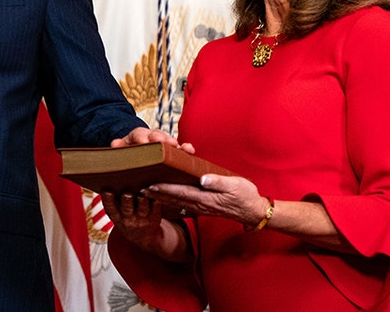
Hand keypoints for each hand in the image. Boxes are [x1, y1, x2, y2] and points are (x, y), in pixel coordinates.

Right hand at [101, 191, 189, 261]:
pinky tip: (155, 196)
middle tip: (127, 194)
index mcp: (117, 217)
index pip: (110, 209)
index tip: (107, 191)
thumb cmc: (128, 219)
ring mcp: (142, 219)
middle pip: (127, 209)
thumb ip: (114, 202)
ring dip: (142, 202)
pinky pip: (156, 209)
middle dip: (126, 202)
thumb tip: (107, 180)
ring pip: (142, 210)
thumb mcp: (117, 215)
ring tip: (142, 195)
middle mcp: (129, 219)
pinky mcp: (154, 218)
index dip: (108, 200)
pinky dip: (156, 203)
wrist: (144, 237)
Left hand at [111, 126, 195, 154]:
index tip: (144, 142)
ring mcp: (163, 143)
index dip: (141, 138)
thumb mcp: (121, 150)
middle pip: (157, 135)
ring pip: (170, 141)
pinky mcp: (172, 151)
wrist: (135, 152)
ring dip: (176, 145)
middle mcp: (151, 137)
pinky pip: (180, 149)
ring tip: (183, 148)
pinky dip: (186, 149)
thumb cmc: (128, 152)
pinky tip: (191, 151)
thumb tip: (115, 144)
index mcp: (137, 136)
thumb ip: (118, 147)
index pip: (139, 134)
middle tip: (166, 143)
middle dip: (162, 139)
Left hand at [144, 173, 270, 226]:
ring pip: (174, 202)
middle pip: (172, 198)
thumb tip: (203, 179)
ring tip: (144, 192)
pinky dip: (169, 201)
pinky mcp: (202, 207)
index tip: (149, 184)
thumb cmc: (245, 195)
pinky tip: (161, 199)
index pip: (180, 192)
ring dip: (159, 197)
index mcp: (205, 197)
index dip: (163, 188)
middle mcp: (199, 204)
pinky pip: (181, 205)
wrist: (253, 211)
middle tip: (137, 188)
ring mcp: (200, 207)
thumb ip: (218, 182)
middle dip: (155, 193)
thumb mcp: (235, 185)